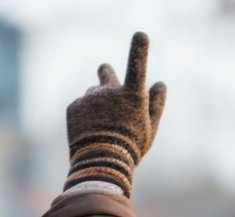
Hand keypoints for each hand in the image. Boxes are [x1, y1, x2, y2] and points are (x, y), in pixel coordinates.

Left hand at [64, 32, 166, 194]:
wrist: (98, 163)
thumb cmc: (130, 148)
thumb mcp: (149, 130)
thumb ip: (156, 105)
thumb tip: (160, 83)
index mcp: (132, 96)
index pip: (137, 66)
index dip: (139, 50)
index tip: (140, 35)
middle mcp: (109, 92)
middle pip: (105, 71)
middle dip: (105, 72)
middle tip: (105, 76)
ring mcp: (89, 98)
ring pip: (93, 94)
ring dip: (96, 104)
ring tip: (101, 129)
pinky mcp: (74, 106)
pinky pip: (80, 107)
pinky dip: (84, 117)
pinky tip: (89, 133)